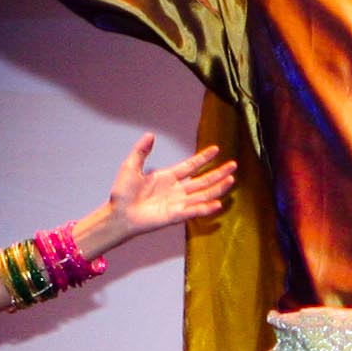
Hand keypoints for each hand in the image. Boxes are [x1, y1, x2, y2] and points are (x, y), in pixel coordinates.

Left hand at [98, 134, 235, 240]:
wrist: (118, 214)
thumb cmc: (123, 193)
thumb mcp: (131, 167)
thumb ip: (141, 151)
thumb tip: (150, 135)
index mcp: (168, 177)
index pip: (191, 166)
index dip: (203, 158)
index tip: (216, 149)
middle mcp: (176, 190)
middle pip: (202, 180)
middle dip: (218, 173)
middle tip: (233, 165)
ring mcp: (177, 203)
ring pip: (203, 195)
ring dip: (217, 188)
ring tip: (231, 180)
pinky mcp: (175, 216)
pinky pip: (193, 211)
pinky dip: (206, 208)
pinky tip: (218, 203)